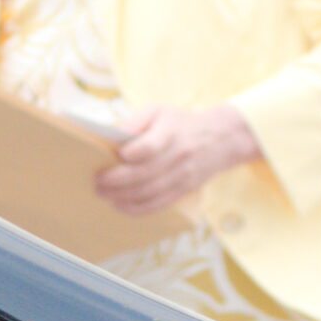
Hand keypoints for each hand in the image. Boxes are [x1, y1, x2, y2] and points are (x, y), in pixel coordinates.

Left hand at [95, 103, 262, 214]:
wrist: (223, 138)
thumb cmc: (182, 123)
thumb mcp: (159, 112)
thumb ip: (134, 122)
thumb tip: (108, 135)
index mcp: (171, 132)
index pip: (151, 146)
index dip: (133, 153)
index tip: (118, 155)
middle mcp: (179, 155)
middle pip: (146, 173)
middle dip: (117, 180)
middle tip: (97, 182)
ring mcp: (183, 175)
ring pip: (151, 191)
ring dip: (123, 196)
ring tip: (103, 194)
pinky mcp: (185, 189)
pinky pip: (160, 204)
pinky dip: (138, 209)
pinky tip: (120, 206)